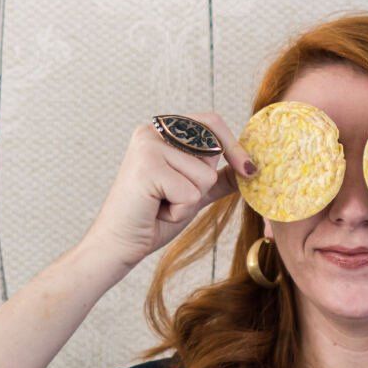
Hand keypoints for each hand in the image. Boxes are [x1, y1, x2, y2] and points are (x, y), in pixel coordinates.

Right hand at [77, 112, 255, 276]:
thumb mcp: (192, 193)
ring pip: (205, 175)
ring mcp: (147, 146)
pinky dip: (179, 210)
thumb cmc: (152, 218)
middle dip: (203, 182)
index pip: (211, 122)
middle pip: (212, 148)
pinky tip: (155, 210)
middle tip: (170, 196)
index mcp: (162, 130)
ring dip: (189, 200)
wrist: (119, 245)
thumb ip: (216, 178)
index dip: (234, 145)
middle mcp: (152, 131)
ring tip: (160, 203)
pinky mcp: (147, 167)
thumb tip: (249, 168)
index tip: (249, 169)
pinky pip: (191, 192)